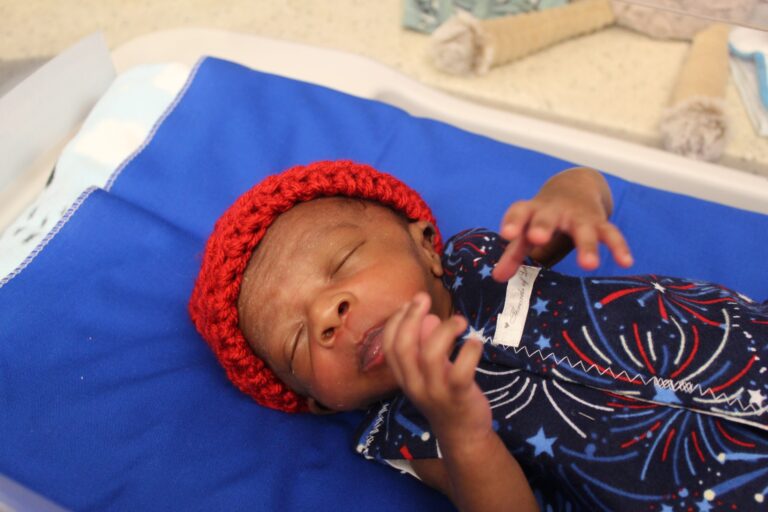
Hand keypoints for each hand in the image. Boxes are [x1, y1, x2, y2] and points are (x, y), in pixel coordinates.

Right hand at [382, 293, 491, 445]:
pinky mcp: (458, 397)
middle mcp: (414, 384)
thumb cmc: (447, 397)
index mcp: (403, 377)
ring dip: (445, 331)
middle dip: (412, 317)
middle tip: (426, 298)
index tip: (411, 302)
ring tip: (460, 321)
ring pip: (430, 356)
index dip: (397, 320)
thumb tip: (428, 317)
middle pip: (404, 347)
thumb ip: (427, 345)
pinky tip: (475, 342)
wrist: (463, 436)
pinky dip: (469, 351)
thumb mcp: (432, 372)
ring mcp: (434, 392)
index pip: (389, 345)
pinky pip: (460, 371)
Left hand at [492, 168, 632, 280]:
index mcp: (531, 211)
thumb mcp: (526, 231)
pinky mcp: (599, 222)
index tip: (506, 234)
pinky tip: (626, 262)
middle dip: (543, 225)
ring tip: (589, 265)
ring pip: (584, 228)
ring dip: (586, 245)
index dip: (513, 222)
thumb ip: (513, 254)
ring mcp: (578, 215)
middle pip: (547, 216)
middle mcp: (554, 210)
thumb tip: (497, 278)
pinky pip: (611, 233)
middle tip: (537, 237)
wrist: (574, 187)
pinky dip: (619, 246)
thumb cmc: (543, 217)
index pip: (519, 212)